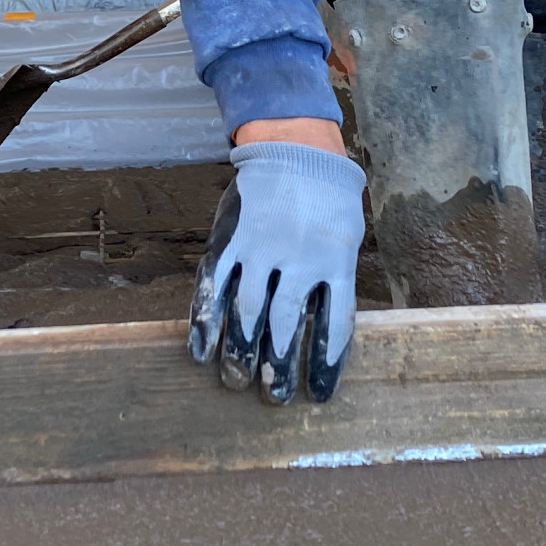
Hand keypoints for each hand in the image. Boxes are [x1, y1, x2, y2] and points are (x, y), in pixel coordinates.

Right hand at [190, 140, 364, 403]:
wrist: (294, 148)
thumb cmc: (327, 200)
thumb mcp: (344, 239)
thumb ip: (333, 283)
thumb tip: (325, 340)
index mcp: (335, 260)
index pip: (333, 325)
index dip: (326, 365)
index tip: (319, 396)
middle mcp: (298, 257)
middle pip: (285, 326)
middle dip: (276, 367)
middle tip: (271, 397)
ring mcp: (261, 248)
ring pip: (248, 311)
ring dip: (240, 352)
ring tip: (237, 381)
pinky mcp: (232, 239)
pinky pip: (216, 285)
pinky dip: (206, 320)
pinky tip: (201, 350)